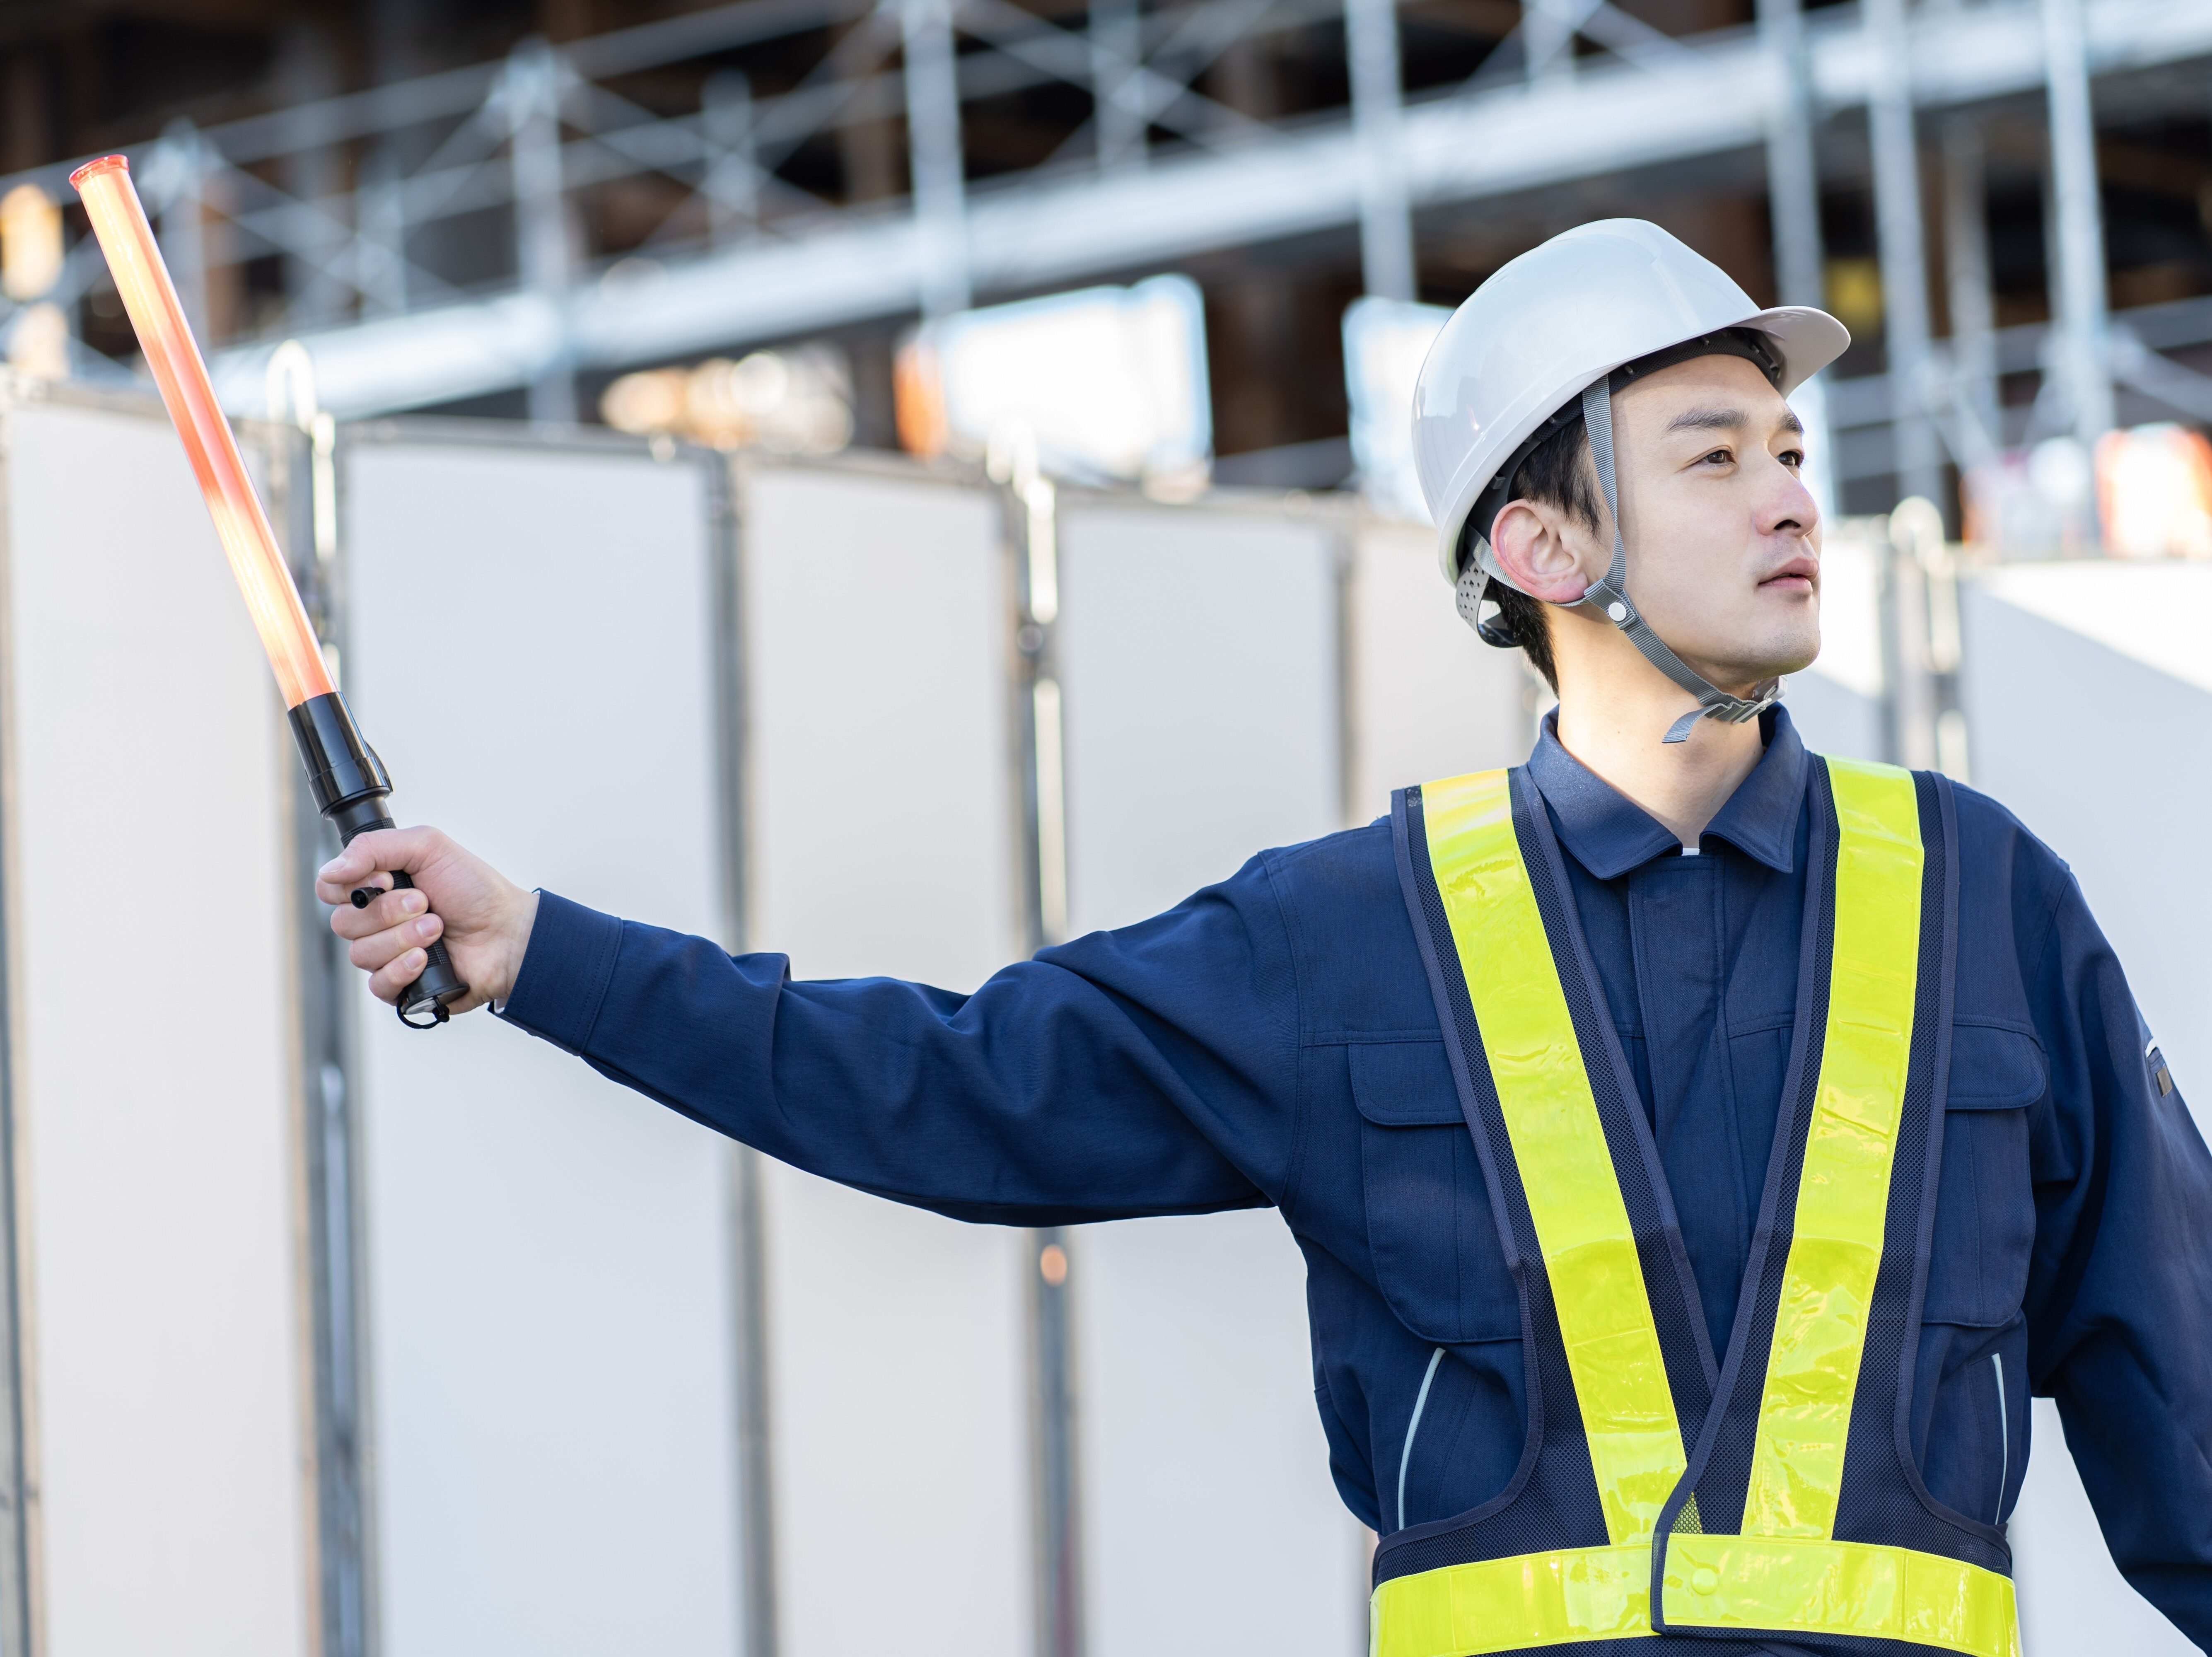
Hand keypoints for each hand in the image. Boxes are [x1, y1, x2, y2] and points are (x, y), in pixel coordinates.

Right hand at [317, 827, 538, 1013]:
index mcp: (377, 887)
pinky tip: (426, 958)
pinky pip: (377, 984)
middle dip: (388, 911)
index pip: (329, 889)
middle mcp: (376, 921)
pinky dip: (402, 969)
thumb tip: (331, 870)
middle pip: (343, 923)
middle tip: (425, 902)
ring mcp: (387, 955)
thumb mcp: (428, 847)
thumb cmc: (474, 888)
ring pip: (360, 954)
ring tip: (437, 928)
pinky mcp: (400, 986)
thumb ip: (374, 846)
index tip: (386, 878)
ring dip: (403, 937)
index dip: (349, 887)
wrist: (508, 932)